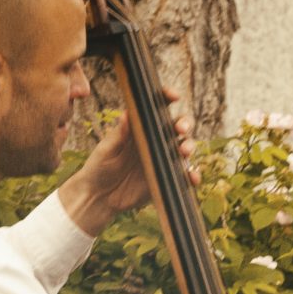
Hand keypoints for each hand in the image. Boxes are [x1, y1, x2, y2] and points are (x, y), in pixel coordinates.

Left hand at [59, 85, 195, 233]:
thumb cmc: (99, 168)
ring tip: (183, 151)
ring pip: (185, 148)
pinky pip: (185, 174)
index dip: (168, 98)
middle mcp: (156, 141)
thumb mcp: (106, 149)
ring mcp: (164, 159)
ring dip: (189, 146)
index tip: (173, 96)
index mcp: (140, 128)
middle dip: (184, 124)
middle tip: (180, 129)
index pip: (157, 108)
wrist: (100, 197)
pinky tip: (192, 178)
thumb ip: (118, 134)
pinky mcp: (168, 178)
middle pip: (178, 127)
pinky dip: (192, 175)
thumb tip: (127, 114)